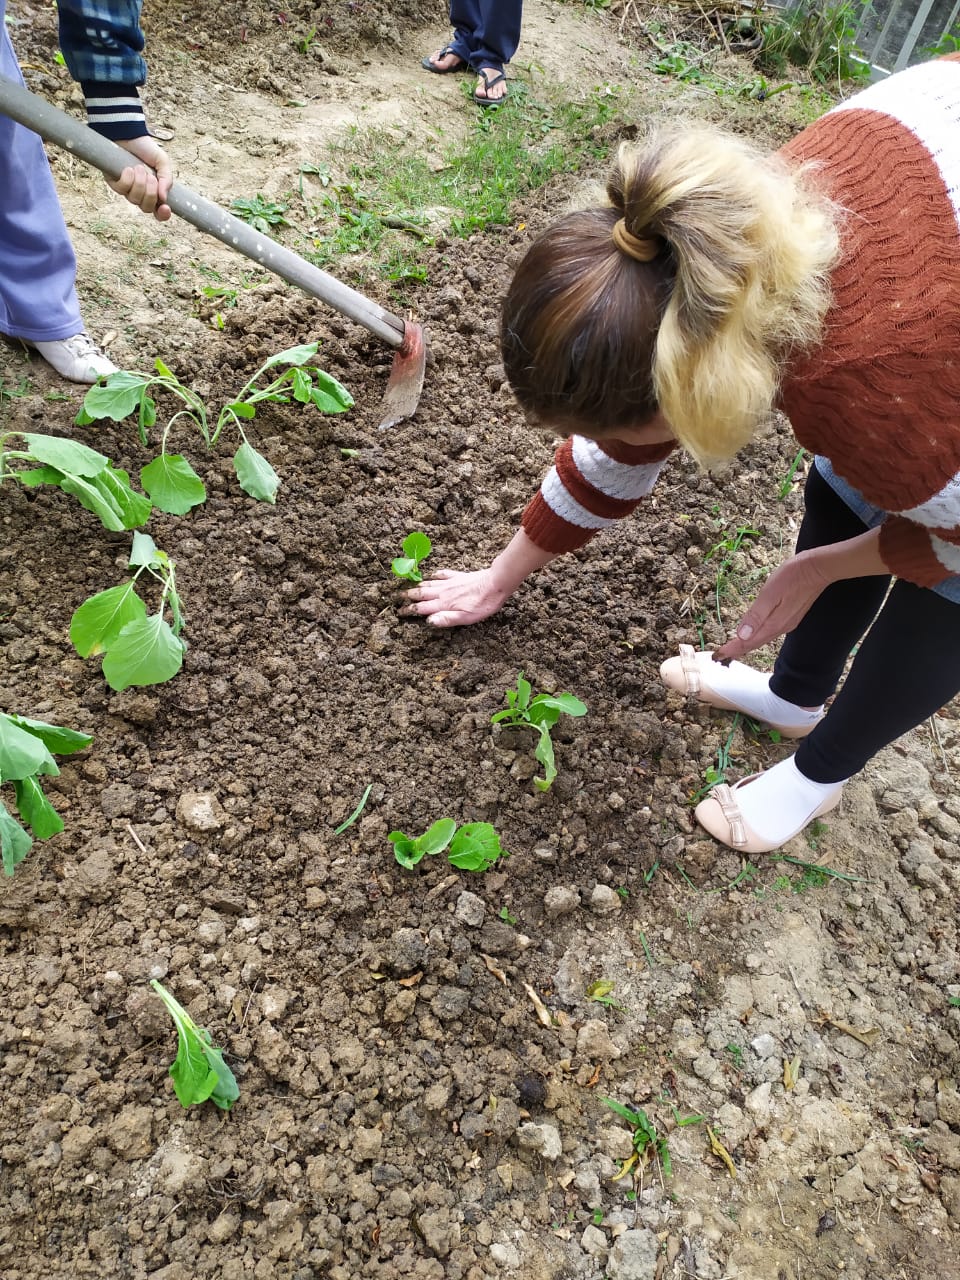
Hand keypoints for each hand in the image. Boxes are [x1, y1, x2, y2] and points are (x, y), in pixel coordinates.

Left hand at [111, 136, 173, 220]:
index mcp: (154, 191)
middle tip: (150, 176)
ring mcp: (127, 190)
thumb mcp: (162, 162)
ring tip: (139, 168)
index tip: (165, 207)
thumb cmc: (145, 148)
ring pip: (134, 199)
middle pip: (146, 208)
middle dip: (150, 193)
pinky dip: (128, 179)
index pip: (159, 212)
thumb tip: (163, 198)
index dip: (163, 214)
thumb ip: (167, 179)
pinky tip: (128, 169)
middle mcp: (140, 194)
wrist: (128, 135)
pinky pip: (122, 190)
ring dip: (139, 184)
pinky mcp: (114, 183)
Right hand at [401, 568, 511, 627]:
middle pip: (422, 594)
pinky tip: (432, 575)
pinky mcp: (459, 576)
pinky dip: (435, 575)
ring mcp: (451, 582)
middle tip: (398, 597)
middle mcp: (444, 592)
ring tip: (410, 587)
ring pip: (430, 584)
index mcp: (444, 604)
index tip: (399, 611)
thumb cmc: (483, 604)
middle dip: (409, 596)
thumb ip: (447, 619)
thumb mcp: (466, 617)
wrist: (496, 583)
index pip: (422, 608)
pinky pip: (443, 574)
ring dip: (418, 586)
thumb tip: (429, 621)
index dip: (410, 610)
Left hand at [715, 549, 832, 660]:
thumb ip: (756, 615)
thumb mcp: (770, 593)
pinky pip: (770, 631)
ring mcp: (787, 622)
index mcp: (774, 623)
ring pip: (763, 638)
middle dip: (738, 649)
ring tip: (735, 647)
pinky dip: (758, 635)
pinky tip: (753, 633)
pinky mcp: (791, 615)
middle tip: (723, 654)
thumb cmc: (793, 577)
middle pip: (756, 643)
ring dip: (748, 643)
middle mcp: (781, 627)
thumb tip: (742, 635)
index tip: (719, 654)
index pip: (749, 641)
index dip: (733, 649)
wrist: (818, 568)